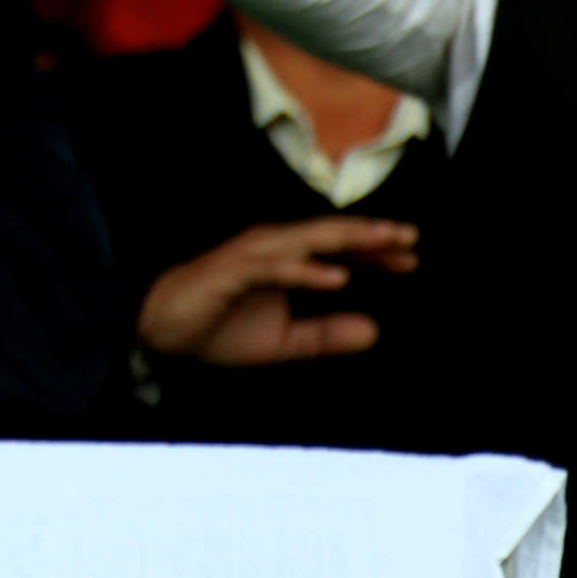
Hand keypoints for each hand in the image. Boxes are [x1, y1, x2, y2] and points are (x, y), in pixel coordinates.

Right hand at [138, 216, 419, 366]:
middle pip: (331, 234)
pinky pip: (277, 267)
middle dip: (372, 234)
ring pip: (308, 240)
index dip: (374, 251)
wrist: (164, 332)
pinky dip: (308, 270)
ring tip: (383, 243)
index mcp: (287, 260)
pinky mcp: (235, 270)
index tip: (412, 259)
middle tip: (410, 237)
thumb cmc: (220, 329)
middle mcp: (274, 248)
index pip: (338, 249)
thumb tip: (374, 332)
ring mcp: (254, 256)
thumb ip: (326, 335)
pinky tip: (337, 278)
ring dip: (348, 240)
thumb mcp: (283, 342)